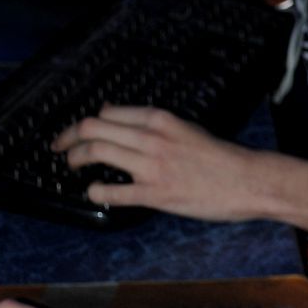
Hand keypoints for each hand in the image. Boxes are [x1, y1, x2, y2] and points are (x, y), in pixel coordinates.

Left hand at [54, 108, 260, 220]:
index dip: (86, 123)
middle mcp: (151, 137)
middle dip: (68, 137)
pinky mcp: (156, 193)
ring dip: (76, 159)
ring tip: (72, 166)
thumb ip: (156, 127)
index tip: (78, 132)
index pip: (108, 113)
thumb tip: (123, 124)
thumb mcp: (187, 128)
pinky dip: (95, 191)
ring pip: (97, 151)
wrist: (248, 180)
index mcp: (160, 120)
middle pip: (93, 128)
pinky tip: (93, 192)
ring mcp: (152, 165)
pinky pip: (113, 191)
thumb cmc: (222, 157)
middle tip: (60, 147)